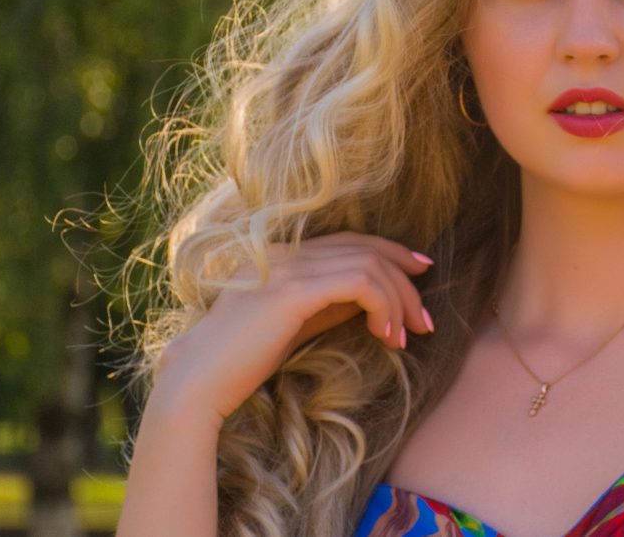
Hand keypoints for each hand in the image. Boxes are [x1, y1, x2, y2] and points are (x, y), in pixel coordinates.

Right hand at [153, 232, 434, 422]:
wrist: (198, 382)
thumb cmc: (242, 362)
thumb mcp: (296, 324)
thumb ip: (331, 303)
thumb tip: (375, 298)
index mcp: (281, 254)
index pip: (350, 241)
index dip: (392, 252)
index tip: (420, 274)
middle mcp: (286, 252)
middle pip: (366, 249)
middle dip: (405, 281)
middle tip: (425, 320)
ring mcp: (289, 267)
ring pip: (369, 266)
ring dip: (398, 301)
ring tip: (407, 336)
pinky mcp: (294, 291)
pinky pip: (359, 283)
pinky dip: (383, 306)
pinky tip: (386, 335)